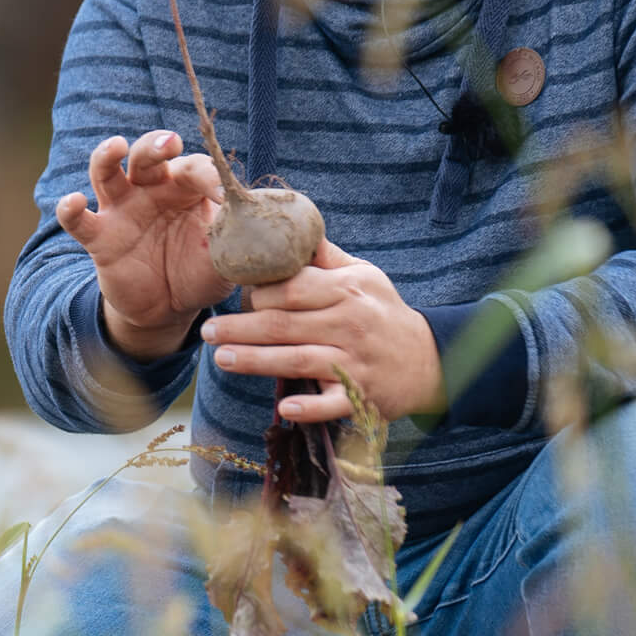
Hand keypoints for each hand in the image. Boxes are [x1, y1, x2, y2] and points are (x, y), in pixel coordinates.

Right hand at [55, 131, 235, 357]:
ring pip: (107, 171)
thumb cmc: (201, 272)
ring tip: (117, 147)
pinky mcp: (99, 236)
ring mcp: (121, 210)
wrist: (168, 309)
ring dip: (108, 155)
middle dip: (157, 144)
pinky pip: (79, 219)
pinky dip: (70, 208)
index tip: (224, 194)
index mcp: (187, 188)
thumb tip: (279, 232)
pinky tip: (74, 202)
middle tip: (170, 143)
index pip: (195, 168)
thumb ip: (246, 240)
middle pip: (148, 155)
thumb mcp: (229, 258)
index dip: (208, 176)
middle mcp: (151, 190)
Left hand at [199, 239, 443, 422]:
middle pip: (284, 325)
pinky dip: (310, 406)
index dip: (258, 294)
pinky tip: (284, 407)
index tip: (236, 299)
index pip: (292, 289)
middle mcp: (349, 324)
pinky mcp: (361, 396)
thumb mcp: (363, 275)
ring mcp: (355, 362)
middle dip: (240, 328)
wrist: (429, 359)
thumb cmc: (383, 312)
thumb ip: (325, 257)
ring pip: (297, 360)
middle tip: (206, 331)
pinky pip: (332, 402)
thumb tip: (291, 228)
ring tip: (221, 359)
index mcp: (346, 291)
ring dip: (255, 361)